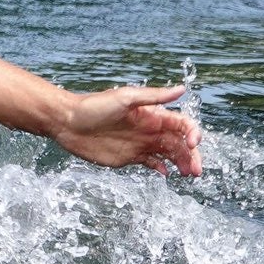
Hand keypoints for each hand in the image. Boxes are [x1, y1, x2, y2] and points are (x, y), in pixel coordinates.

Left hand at [54, 85, 202, 175]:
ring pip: (170, 155)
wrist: (66, 122)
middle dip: (192, 156)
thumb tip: (182, 89)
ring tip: (189, 174)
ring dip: (182, 164)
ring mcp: (140, 144)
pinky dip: (162, 169)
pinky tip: (166, 175)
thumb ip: (153, 96)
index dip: (192, 133)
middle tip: (196, 171)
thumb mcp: (123, 98)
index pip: (182, 124)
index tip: (192, 144)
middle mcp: (149, 129)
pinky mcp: (129, 157)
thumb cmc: (92, 107)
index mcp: (151, 115)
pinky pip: (152, 164)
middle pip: (179, 143)